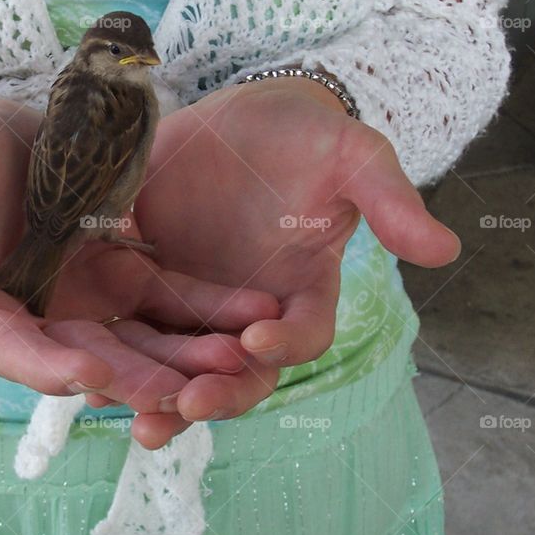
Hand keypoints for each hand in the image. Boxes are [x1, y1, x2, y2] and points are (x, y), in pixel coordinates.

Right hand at [0, 99, 278, 445]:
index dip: (45, 363)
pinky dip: (207, 309)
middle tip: (182, 392)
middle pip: (87, 357)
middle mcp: (39, 317)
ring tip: (236, 359)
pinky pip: (171, 298)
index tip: (85, 372)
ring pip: (139, 339)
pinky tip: (253, 313)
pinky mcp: (127, 274)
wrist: (5, 132)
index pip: (11, 346)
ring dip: (186, 354)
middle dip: (135, 376)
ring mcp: (87, 300)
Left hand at [131, 77, 460, 428]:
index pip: (302, 331)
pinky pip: (132, 325)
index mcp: (301, 288)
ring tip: (134, 417)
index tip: (259, 342)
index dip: (287, 343)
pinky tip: (89, 373)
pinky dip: (116, 352)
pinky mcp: (147, 281)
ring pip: (181, 361)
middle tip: (186, 408)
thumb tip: (445, 248)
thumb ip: (387, 199)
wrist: (243, 117)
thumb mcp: (350, 154)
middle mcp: (248, 310)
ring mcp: (197, 300)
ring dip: (161, 394)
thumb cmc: (304, 134)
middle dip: (216, 391)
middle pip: (237, 369)